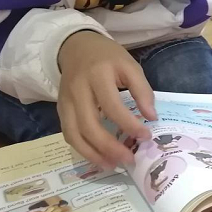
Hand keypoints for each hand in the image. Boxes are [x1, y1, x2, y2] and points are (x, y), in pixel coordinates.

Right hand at [57, 31, 156, 167]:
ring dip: (93, 154)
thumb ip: (142, 90)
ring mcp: (65, 102)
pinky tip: (99, 157)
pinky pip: (68, 134)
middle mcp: (77, 91)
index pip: (112, 106)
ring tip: (113, 165)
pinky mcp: (60, 110)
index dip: (129, 124)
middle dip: (109, 147)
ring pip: (74, 135)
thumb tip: (151, 117)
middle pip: (89, 126)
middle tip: (130, 159)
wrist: (76, 47)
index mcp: (98, 75)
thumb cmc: (108, 57)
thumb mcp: (130, 66)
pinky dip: (82, 149)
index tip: (146, 136)